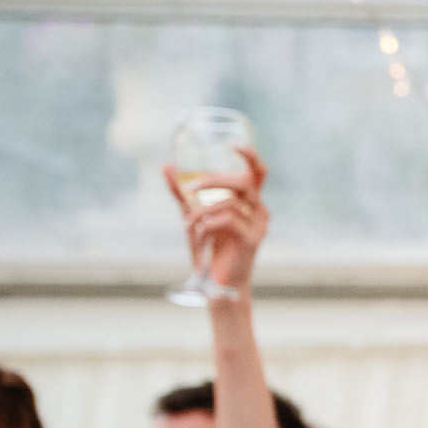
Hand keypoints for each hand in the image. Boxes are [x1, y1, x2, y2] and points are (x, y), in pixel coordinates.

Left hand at [165, 148, 269, 295]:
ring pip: (231, 201)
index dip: (250, 156)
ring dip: (202, 210)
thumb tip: (167, 166)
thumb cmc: (209, 247)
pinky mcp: (252, 239)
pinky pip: (228, 220)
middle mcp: (260, 210)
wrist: (218, 281)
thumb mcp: (195, 215)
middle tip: (190, 188)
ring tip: (188, 224)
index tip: (233, 146)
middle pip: (242, 182)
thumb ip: (183, 193)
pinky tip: (200, 233)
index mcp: (250, 202)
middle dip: (213, 181)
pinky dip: (207, 224)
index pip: (258, 173)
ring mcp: (259, 225)